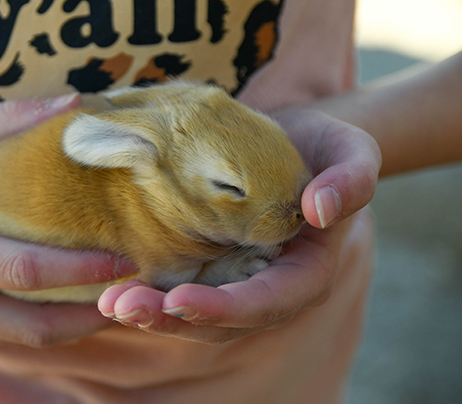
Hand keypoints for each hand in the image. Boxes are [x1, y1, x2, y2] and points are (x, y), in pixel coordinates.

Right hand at [0, 95, 134, 347]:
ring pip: (21, 339)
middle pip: (31, 325)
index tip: (128, 257)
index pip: (23, 270)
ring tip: (119, 298)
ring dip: (74, 325)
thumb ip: (11, 119)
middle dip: (92, 314)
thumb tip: (81, 105)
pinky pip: (3, 335)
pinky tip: (75, 300)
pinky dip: (43, 323)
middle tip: (138, 289)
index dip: (81, 268)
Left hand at [97, 107, 380, 343]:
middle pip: (221, 321)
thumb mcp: (351, 150)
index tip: (179, 299)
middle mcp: (266, 286)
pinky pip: (175, 289)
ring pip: (192, 312)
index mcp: (305, 272)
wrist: (290, 140)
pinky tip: (111, 285)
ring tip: (109, 302)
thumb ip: (352, 178)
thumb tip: (319, 209)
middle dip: (171, 319)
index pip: (266, 303)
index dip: (225, 308)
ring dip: (150, 312)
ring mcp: (233, 278)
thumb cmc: (323, 146)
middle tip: (122, 306)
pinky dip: (146, 290)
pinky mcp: (206, 264)